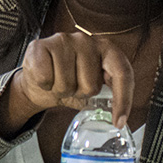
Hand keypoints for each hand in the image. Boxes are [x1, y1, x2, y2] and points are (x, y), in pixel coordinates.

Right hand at [11, 32, 133, 126]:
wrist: (39, 80)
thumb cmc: (68, 82)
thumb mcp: (92, 87)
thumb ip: (108, 94)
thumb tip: (120, 119)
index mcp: (105, 48)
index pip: (122, 72)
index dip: (123, 99)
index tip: (118, 122)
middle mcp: (86, 40)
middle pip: (91, 85)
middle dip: (80, 93)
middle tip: (72, 87)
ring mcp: (62, 40)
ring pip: (67, 83)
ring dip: (61, 90)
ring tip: (58, 82)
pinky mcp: (40, 45)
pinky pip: (45, 78)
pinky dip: (45, 85)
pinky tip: (45, 78)